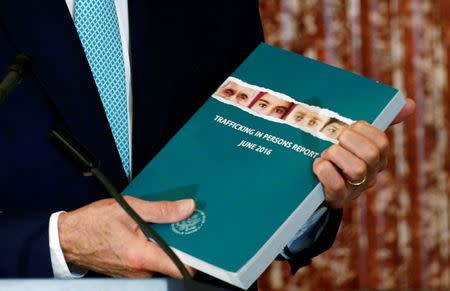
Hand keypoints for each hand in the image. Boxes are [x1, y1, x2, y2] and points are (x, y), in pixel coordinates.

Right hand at [59, 196, 195, 277]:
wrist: (68, 238)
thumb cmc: (92, 224)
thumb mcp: (128, 208)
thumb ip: (161, 210)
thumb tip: (186, 208)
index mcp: (142, 256)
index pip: (181, 268)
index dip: (196, 257)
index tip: (204, 244)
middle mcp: (140, 270)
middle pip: (173, 260)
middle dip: (181, 242)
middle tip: (183, 223)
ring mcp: (135, 272)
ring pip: (162, 258)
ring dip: (166, 242)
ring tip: (162, 223)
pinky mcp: (131, 269)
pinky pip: (151, 259)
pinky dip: (154, 245)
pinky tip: (149, 230)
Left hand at [313, 98, 415, 207]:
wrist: (319, 187)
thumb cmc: (340, 156)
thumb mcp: (356, 138)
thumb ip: (380, 120)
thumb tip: (409, 104)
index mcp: (378, 157)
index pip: (381, 141)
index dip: (363, 130)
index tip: (349, 127)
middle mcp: (370, 174)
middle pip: (371, 154)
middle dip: (349, 141)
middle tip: (335, 139)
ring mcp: (356, 188)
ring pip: (357, 170)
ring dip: (336, 155)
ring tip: (325, 154)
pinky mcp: (338, 198)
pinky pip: (337, 185)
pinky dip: (324, 170)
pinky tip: (318, 164)